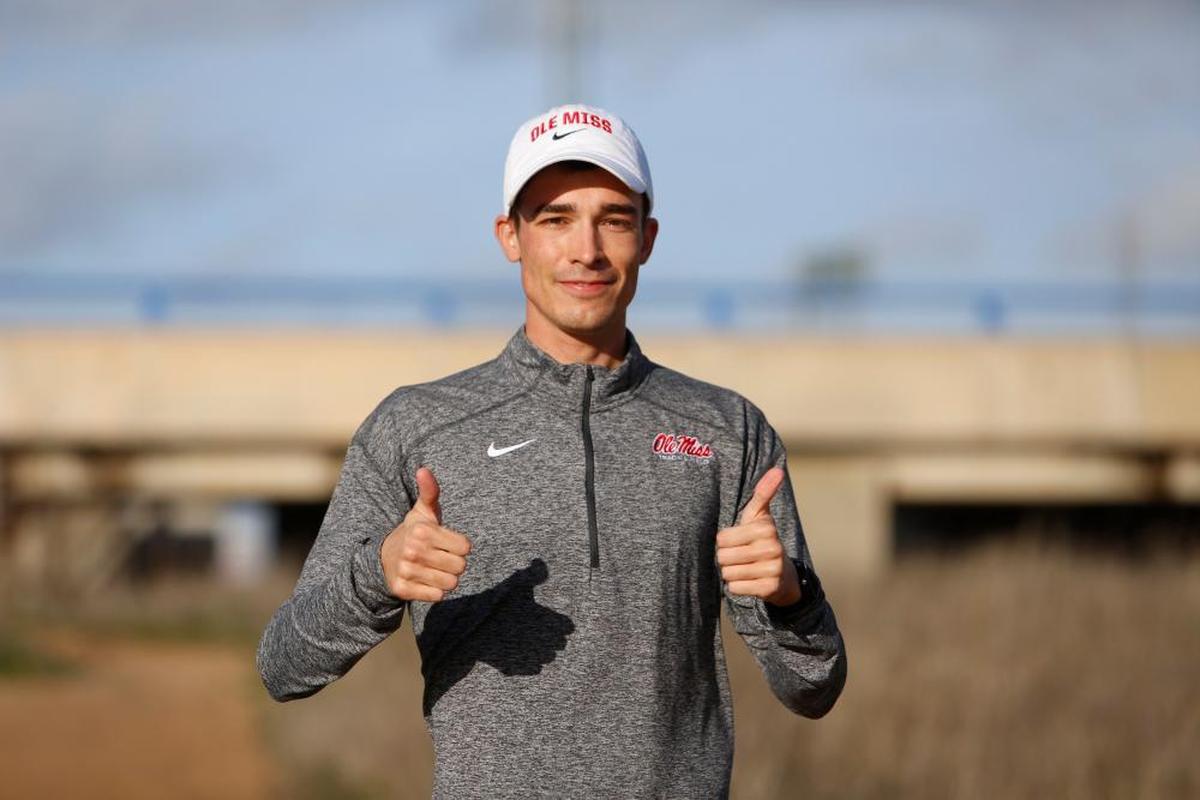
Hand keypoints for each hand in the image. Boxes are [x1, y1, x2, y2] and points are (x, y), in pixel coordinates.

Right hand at [380, 467, 471, 601]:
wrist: (383, 559)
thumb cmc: (414, 533)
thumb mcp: (423, 512)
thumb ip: (430, 491)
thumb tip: (423, 469)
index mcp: (422, 531)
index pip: (466, 547)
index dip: (459, 546)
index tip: (446, 543)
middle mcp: (413, 551)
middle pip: (460, 566)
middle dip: (454, 563)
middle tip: (440, 557)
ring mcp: (407, 571)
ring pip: (450, 583)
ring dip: (446, 578)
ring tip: (433, 568)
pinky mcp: (403, 590)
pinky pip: (437, 596)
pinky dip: (435, 591)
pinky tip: (425, 581)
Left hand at [716, 467, 800, 606]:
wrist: (784, 575)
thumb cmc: (762, 540)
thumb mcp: (760, 517)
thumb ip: (763, 493)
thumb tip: (778, 469)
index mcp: (766, 528)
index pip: (722, 538)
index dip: (725, 541)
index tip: (739, 541)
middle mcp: (772, 547)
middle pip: (723, 557)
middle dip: (726, 559)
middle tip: (740, 557)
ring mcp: (772, 569)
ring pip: (728, 573)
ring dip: (731, 573)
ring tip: (745, 568)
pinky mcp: (769, 588)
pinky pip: (735, 588)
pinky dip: (736, 587)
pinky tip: (749, 581)